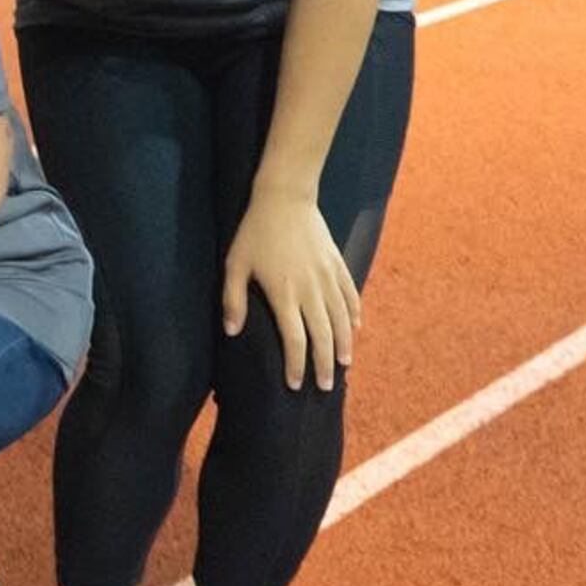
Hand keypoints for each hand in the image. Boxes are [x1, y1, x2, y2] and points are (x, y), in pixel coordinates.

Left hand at [223, 182, 359, 389]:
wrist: (285, 198)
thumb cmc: (254, 232)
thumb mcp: (235, 265)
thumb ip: (233, 299)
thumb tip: (231, 331)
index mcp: (284, 294)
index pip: (295, 340)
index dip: (297, 365)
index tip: (296, 384)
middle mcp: (311, 290)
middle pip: (323, 337)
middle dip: (324, 365)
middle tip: (325, 387)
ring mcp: (328, 278)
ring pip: (341, 320)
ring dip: (343, 345)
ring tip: (343, 366)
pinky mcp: (338, 265)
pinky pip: (350, 295)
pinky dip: (353, 315)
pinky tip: (354, 329)